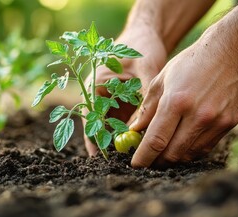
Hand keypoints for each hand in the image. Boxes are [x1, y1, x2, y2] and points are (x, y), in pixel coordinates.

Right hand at [83, 27, 167, 155]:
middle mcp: (100, 95)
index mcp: (96, 85)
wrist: (147, 35)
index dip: (94, 138)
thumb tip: (147, 124)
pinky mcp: (122, 103)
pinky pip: (124, 122)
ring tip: (131, 156)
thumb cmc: (141, 46)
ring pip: (112, 126)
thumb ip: (145, 95)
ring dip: (120, 140)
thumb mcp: (146, 68)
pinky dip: (130, 132)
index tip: (100, 157)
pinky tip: (140, 142)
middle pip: (100, 125)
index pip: (90, 117)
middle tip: (121, 161)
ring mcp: (111, 100)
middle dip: (109, 143)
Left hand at [130, 39, 237, 167]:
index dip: (143, 158)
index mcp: (176, 101)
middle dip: (157, 161)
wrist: (231, 51)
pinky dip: (190, 151)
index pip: (155, 140)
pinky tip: (182, 143)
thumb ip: (147, 108)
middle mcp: (198, 115)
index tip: (135, 165)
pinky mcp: (229, 124)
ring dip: (173, 158)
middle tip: (149, 159)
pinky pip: (205, 148)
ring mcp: (216, 121)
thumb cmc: (190, 62)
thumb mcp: (162, 79)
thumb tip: (135, 130)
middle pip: (172, 154)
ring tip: (164, 152)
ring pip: (189, 155)